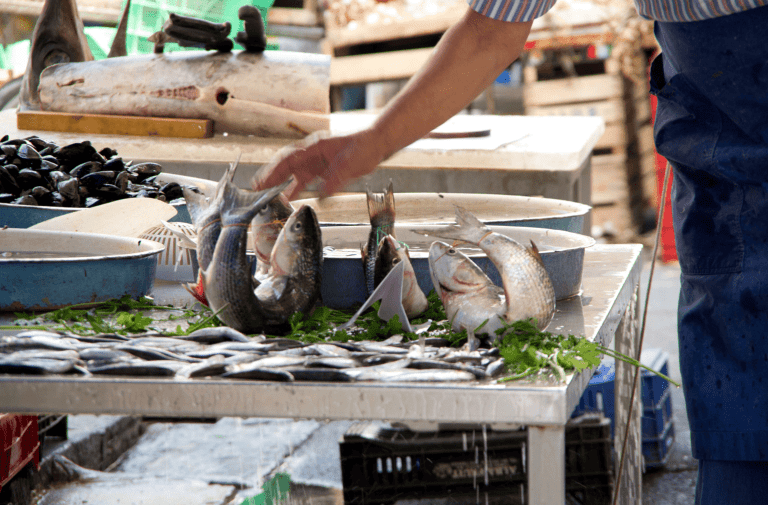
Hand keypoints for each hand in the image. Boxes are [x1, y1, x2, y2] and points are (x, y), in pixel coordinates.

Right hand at [252, 129, 384, 199]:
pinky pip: (304, 180)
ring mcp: (315, 161)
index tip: (263, 181)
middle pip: (285, 165)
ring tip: (266, 195)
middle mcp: (311, 154)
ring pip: (292, 173)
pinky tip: (287, 198)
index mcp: (314, 147)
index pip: (288, 159)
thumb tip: (321, 195)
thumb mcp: (351, 165)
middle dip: (270, 177)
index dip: (274, 171)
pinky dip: (294, 188)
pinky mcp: (322, 170)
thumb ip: (335, 180)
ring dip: (279, 184)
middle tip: (256, 189)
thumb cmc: (363, 148)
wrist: (376, 144)